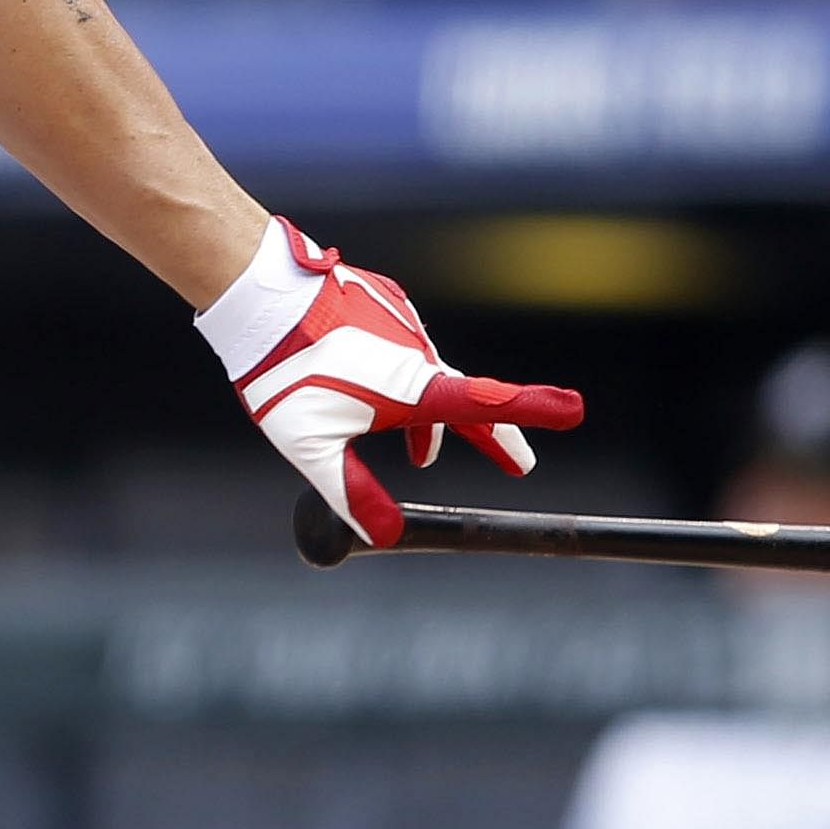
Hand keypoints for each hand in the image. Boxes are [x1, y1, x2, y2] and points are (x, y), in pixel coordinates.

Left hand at [209, 218, 581, 548]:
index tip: (574, 411)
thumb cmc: (282, 371)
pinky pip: (399, 348)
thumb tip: (386, 535)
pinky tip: (361, 386)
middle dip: (491, 437)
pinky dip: (395, 376)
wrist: (255, 292)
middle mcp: (417, 352)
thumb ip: (352, 492)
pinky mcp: (381, 303)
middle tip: (518, 463)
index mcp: (412, 388)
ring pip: (426, 378)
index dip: (532, 412)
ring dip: (427, 416)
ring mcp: (401, 324)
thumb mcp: (311, 446)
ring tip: (421, 453)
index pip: (486, 406)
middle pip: (466, 401)